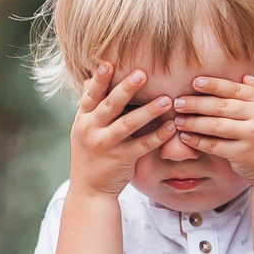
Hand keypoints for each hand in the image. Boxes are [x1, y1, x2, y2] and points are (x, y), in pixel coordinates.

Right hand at [68, 62, 176, 201]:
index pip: (90, 95)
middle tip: (142, 73)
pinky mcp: (122, 160)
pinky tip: (172, 127)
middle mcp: (91, 130)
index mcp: (83, 119)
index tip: (109, 63)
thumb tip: (89, 79)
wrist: (88, 189)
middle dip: (126, 89)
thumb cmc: (89, 154)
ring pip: (129, 125)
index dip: (100, 80)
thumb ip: (89, 106)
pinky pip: (143, 146)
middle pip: (110, 105)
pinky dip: (158, 136)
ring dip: (148, 111)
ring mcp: (106, 146)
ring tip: (166, 99)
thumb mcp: (82, 128)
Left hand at [173, 72, 253, 183]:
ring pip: (215, 125)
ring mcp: (252, 136)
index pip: (235, 89)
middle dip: (195, 104)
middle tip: (177, 102)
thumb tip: (245, 76)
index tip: (195, 82)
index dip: (213, 85)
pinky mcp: (242, 154)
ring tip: (177, 120)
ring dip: (192, 122)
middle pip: (221, 106)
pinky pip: (214, 145)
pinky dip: (197, 141)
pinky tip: (185, 136)